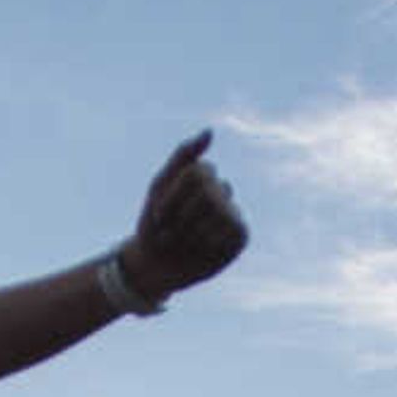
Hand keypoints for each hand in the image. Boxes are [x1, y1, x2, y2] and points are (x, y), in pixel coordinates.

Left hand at [120, 129, 248, 302]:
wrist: (154, 264)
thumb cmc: (154, 224)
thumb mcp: (160, 185)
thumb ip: (183, 155)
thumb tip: (210, 132)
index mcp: (203, 174)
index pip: (197, 173)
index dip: (173, 198)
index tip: (158, 214)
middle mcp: (222, 190)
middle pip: (208, 193)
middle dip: (182, 217)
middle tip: (171, 232)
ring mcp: (233, 212)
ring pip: (221, 212)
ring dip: (194, 232)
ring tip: (185, 241)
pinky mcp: (241, 236)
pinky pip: (235, 230)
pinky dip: (212, 242)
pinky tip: (203, 248)